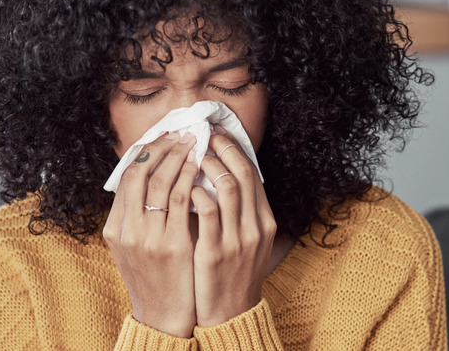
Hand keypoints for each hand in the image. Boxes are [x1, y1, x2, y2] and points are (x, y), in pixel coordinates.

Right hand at [103, 132, 198, 337]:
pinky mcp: (172, 245)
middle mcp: (127, 230)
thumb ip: (135, 216)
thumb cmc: (153, 277)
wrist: (162, 316)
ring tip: (193, 142)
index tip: (163, 137)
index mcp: (115, 228)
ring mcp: (148, 238)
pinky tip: (199, 167)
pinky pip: (180, 200)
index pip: (126, 177)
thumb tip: (149, 178)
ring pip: (159, 182)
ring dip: (178, 157)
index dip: (145, 152)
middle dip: (161, 147)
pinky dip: (189, 178)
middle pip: (139, 173)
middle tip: (180, 133)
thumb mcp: (132, 247)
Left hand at [191, 131, 276, 326]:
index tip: (217, 135)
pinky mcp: (215, 253)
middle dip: (222, 148)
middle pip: (243, 173)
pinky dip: (196, 193)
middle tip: (202, 136)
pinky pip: (207, 212)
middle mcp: (255, 227)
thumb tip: (223, 176)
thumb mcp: (247, 241)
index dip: (235, 148)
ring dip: (208, 166)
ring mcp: (237, 240)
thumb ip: (240, 212)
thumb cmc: (233, 273)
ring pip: (228, 186)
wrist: (231, 314)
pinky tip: (184, 188)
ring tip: (191, 157)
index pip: (253, 173)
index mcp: (264, 221)